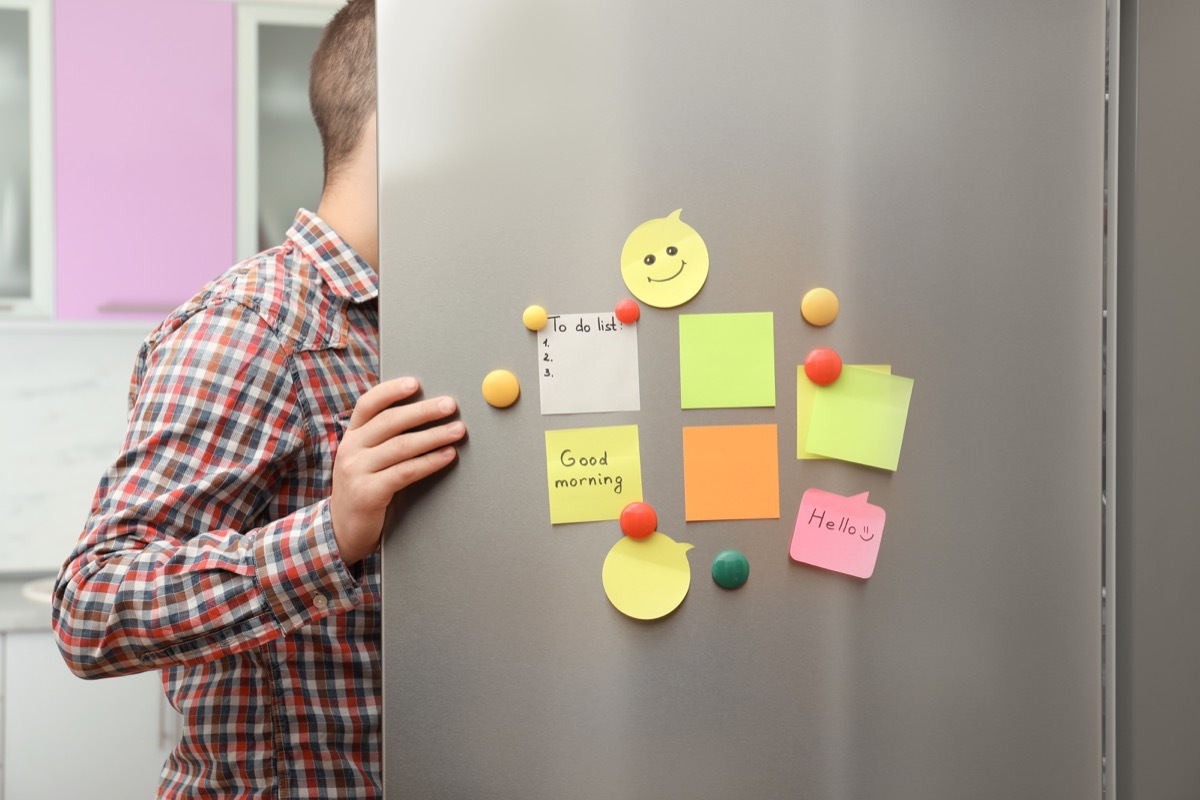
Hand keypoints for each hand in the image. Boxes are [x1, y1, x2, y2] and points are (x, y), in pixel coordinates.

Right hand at [330, 377, 465, 563]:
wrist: (342, 530)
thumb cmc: (364, 488)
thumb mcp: (365, 458)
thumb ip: (384, 438)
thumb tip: (424, 412)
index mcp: (352, 436)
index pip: (368, 404)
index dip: (391, 391)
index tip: (415, 383)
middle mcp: (351, 449)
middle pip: (390, 422)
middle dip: (424, 411)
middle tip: (450, 405)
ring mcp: (357, 471)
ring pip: (401, 446)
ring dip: (434, 436)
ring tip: (458, 430)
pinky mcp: (368, 493)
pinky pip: (405, 472)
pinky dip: (430, 462)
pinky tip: (447, 456)